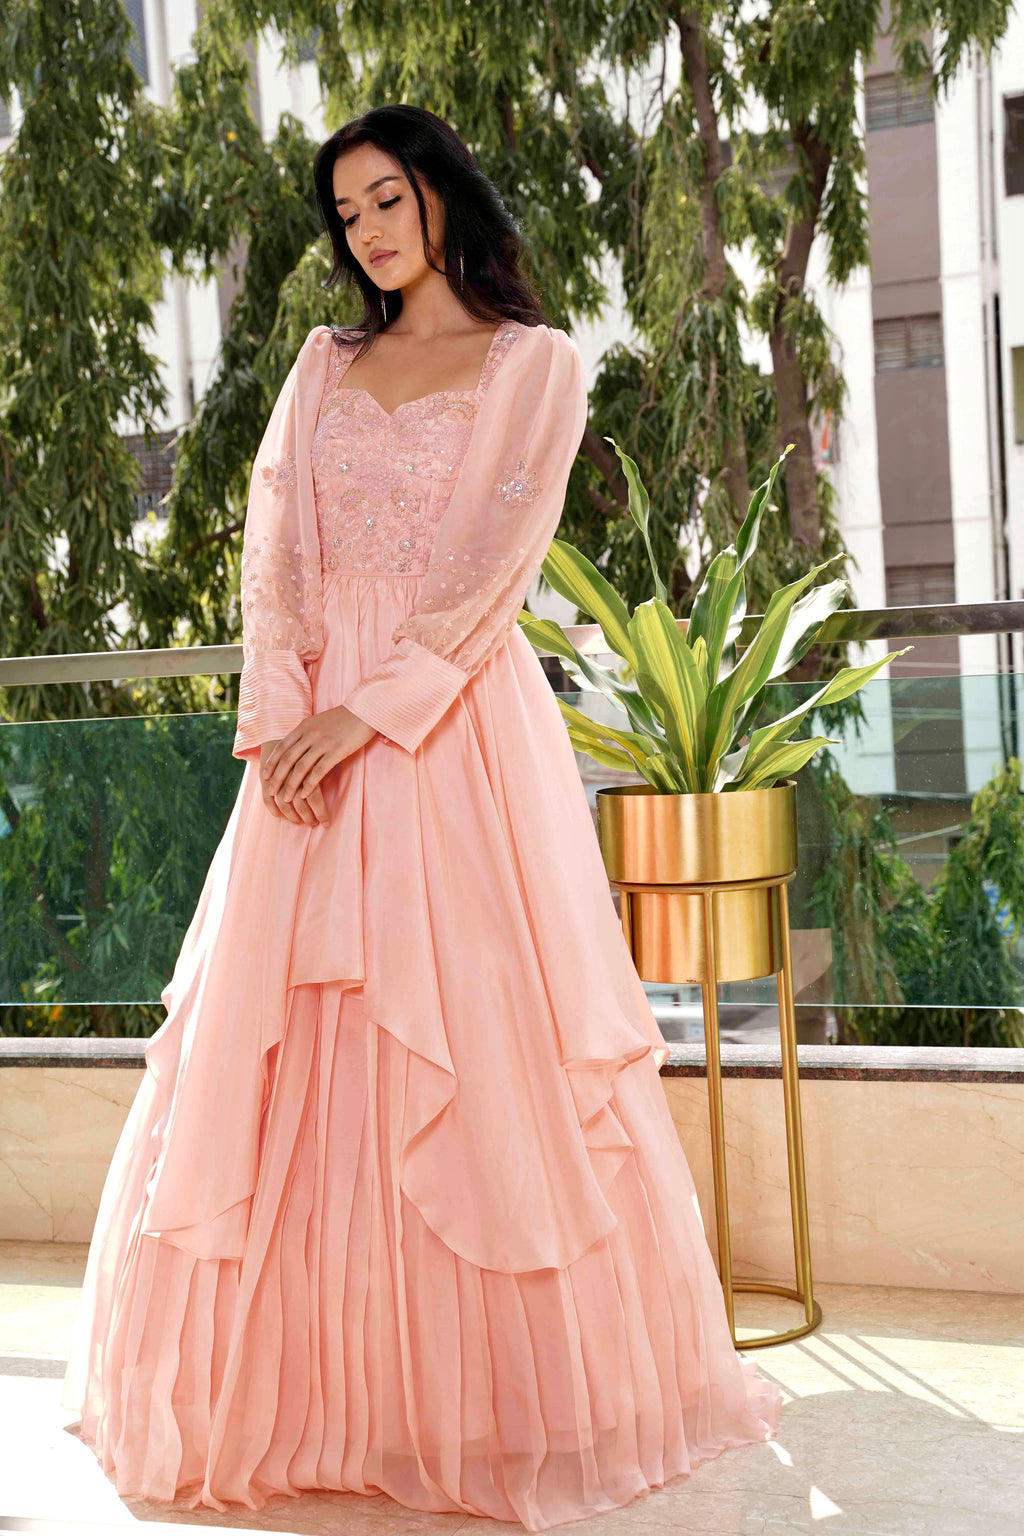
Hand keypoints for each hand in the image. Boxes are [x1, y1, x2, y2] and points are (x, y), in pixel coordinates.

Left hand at [259, 706, 376, 825]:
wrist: (364, 711)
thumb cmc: (343, 718)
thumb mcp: (319, 721)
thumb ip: (306, 732)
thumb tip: (296, 747)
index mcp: (304, 726)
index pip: (282, 747)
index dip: (272, 763)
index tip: (265, 776)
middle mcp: (310, 734)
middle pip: (287, 759)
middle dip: (277, 777)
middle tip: (270, 791)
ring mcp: (323, 743)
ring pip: (300, 767)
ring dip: (290, 785)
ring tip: (285, 798)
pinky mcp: (336, 751)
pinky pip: (319, 771)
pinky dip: (309, 785)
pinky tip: (304, 795)